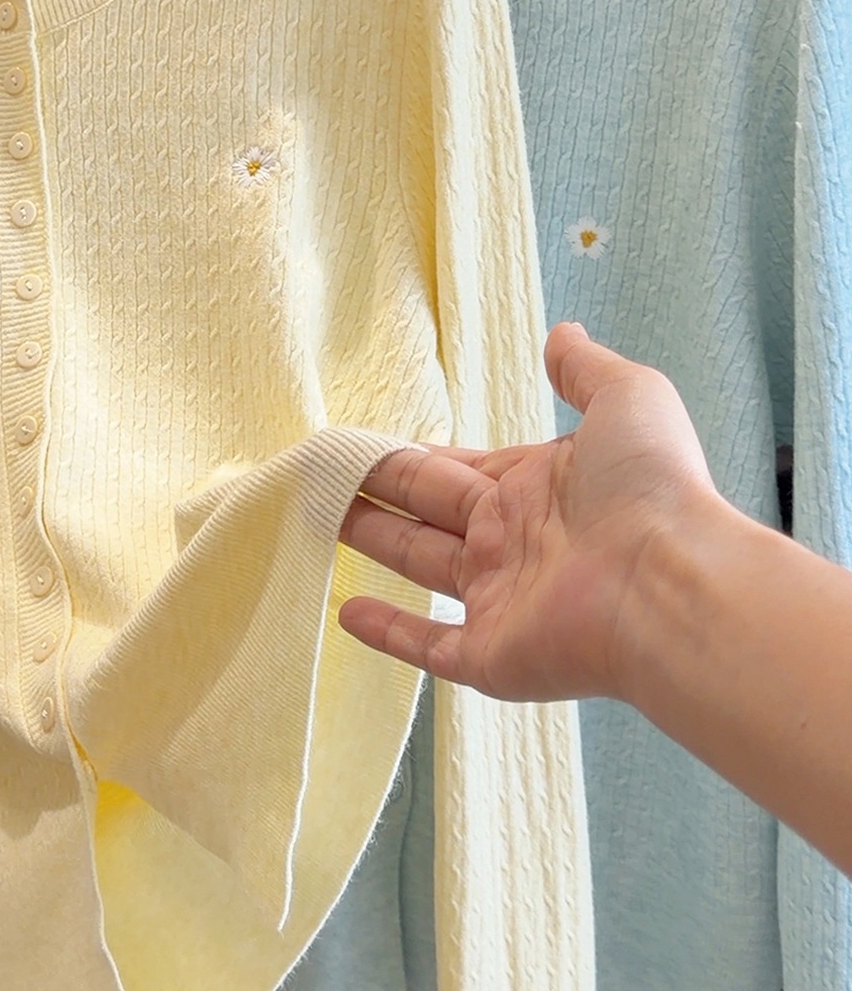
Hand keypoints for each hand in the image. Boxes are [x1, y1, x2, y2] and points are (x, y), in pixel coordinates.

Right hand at [338, 323, 724, 701]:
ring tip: (318, 519)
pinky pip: (429, 644)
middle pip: (426, 509)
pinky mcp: (491, 656)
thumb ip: (586, 370)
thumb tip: (562, 334)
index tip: (360, 446)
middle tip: (319, 474)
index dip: (408, 457)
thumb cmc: (650, 488)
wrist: (672, 584)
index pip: (455, 468)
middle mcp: (511, 541)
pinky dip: (387, 632)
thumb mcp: (627, 400)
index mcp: (534, 486)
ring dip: (371, 542)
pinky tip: (344, 613)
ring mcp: (499, 601)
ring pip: (420, 565)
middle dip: (375, 490)